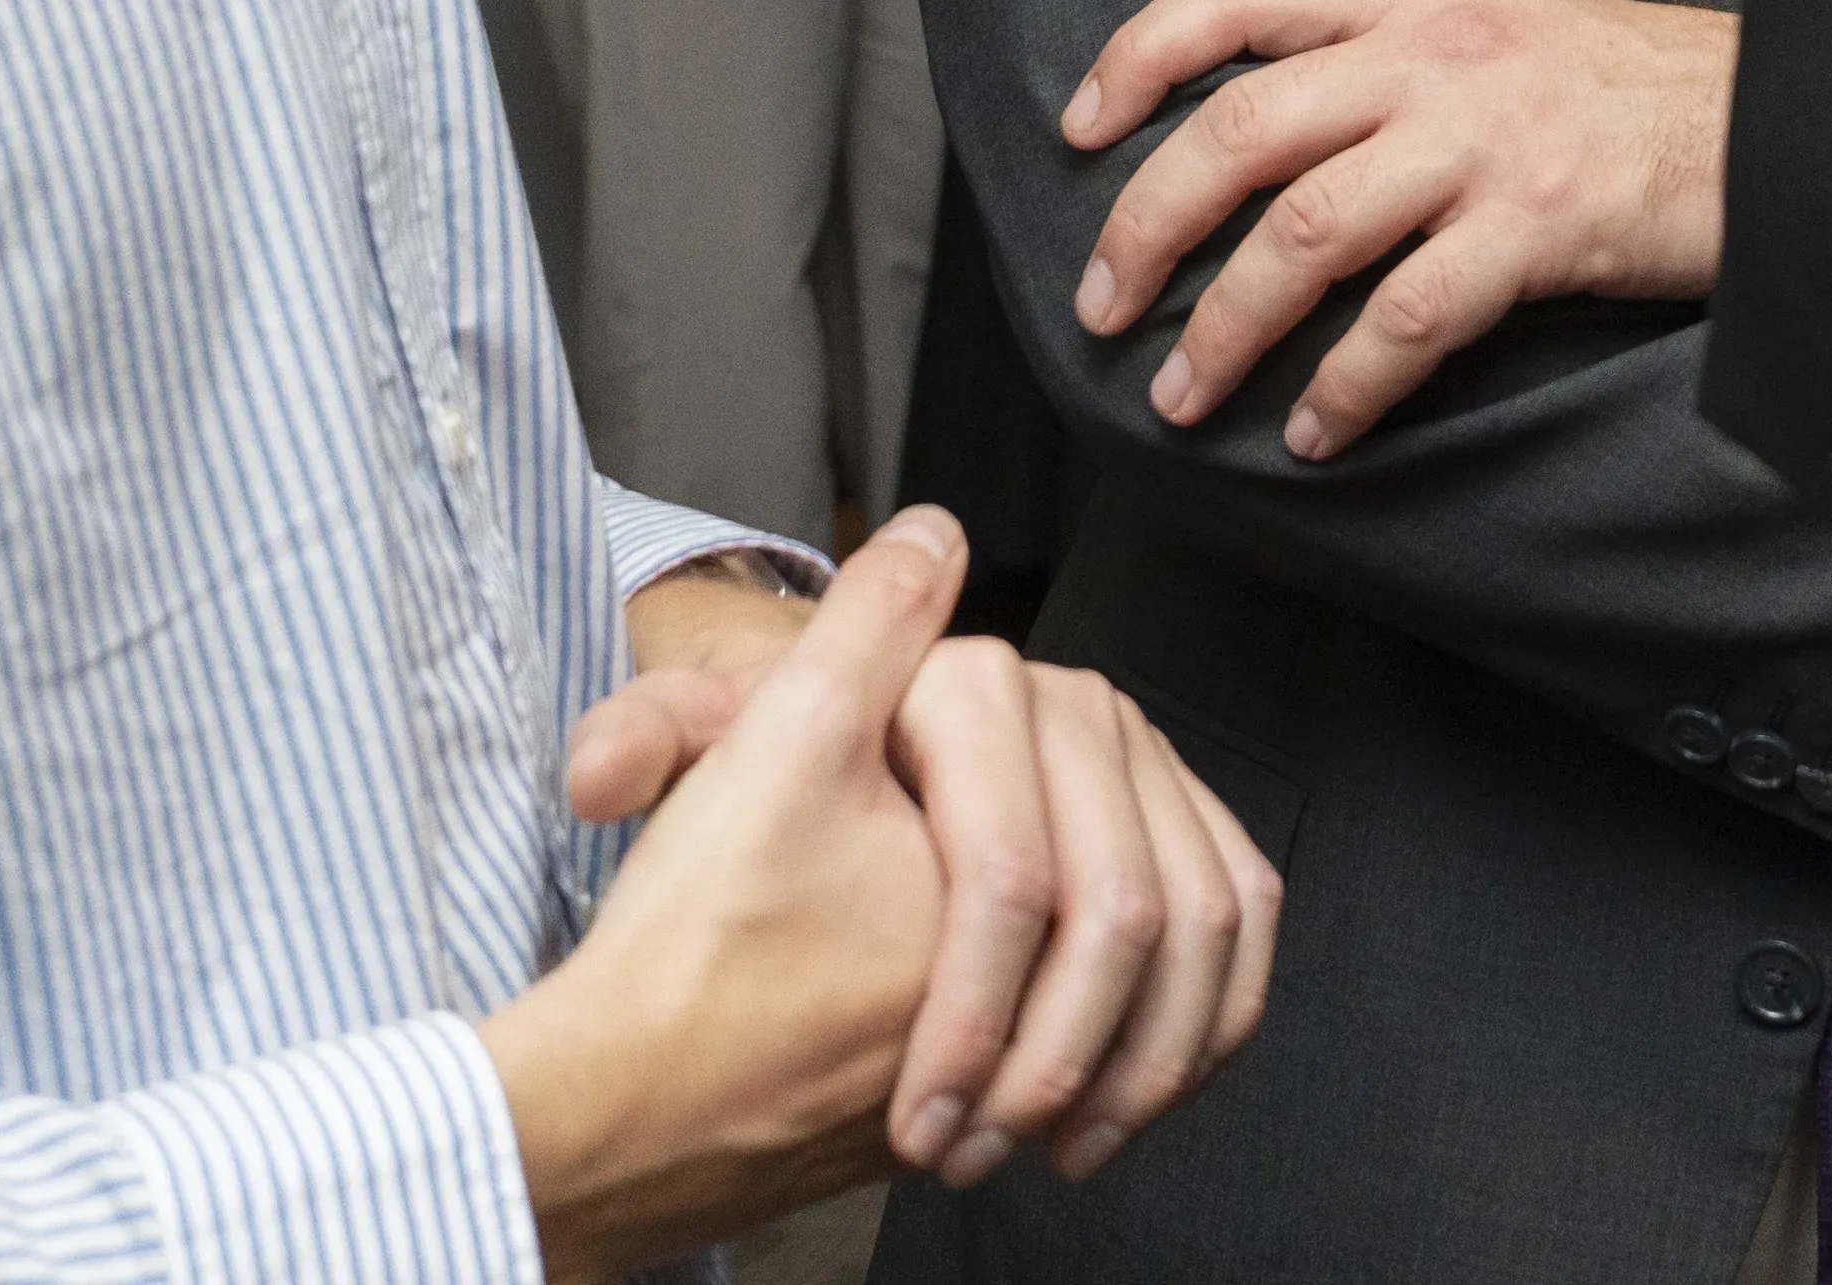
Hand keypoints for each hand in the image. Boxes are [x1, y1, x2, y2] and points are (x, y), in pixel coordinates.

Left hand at [491, 514, 1282, 1268]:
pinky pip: (1236, 922)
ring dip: (1133, 1061)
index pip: (1007, 875)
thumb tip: (595, 766)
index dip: (969, 1019)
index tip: (915, 1122)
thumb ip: (649, 751)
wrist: (816, 870)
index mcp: (970, 682)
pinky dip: (1201, 1028)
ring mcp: (1144, 765)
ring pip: (1195, 924)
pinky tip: (1122, 1107)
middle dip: (1049, 1059)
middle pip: (1115, 910)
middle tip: (971, 1150)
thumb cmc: (748, 848)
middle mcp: (1078, 707)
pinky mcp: (1183, 824)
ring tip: (1043, 1148)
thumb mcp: (700, 790)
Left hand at [1058, 0, 1735, 459]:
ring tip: (1183, 398)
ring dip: (1224, 328)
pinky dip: (1345, 387)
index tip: (1083, 125)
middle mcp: (1440, 53)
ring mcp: (1489, 138)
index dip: (1145, 51)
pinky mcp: (1542, 225)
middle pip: (1243, 129)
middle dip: (1148, 226)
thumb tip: (1280, 124)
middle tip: (1103, 310)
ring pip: (1305, 233)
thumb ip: (1403, 51)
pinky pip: (1407, 319)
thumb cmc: (1640, 88)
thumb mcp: (1512, 24)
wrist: (1783, 112)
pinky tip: (1318, 434)